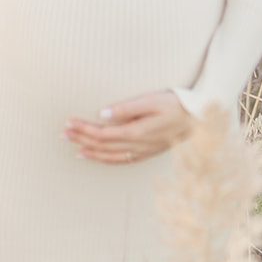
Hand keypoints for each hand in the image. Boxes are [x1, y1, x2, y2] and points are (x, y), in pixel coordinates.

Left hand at [63, 91, 194, 164]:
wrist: (199, 119)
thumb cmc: (175, 104)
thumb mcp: (151, 100)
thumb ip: (127, 108)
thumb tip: (103, 114)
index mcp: (136, 132)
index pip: (102, 133)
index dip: (83, 129)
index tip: (68, 122)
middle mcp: (137, 146)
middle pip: (102, 146)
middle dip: (81, 139)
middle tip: (63, 133)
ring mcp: (142, 152)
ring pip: (109, 156)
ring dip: (89, 151)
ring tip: (73, 147)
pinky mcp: (147, 152)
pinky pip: (121, 160)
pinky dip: (105, 160)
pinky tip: (96, 157)